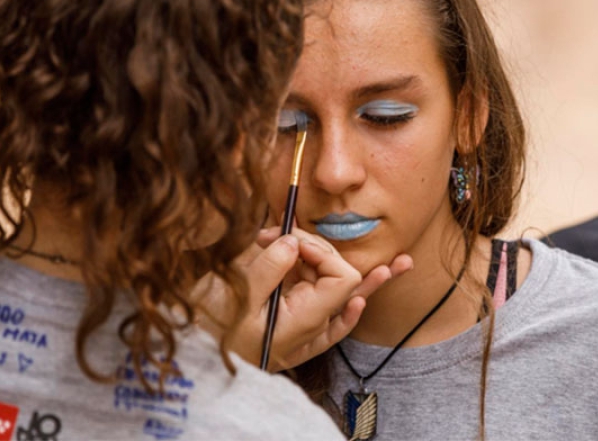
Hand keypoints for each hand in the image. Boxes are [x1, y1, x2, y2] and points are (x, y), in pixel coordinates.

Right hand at [193, 227, 411, 371]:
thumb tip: (292, 241)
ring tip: (397, 266)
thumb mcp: (236, 297)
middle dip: (317, 250)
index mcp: (303, 320)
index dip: (322, 251)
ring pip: (343, 299)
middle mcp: (312, 329)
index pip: (341, 279)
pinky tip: (365, 300)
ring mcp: (308, 335)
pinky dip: (348, 304)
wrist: (200, 363)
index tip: (291, 241)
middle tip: (275, 234)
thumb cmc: (213, 333)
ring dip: (349, 275)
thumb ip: (270, 268)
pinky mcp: (299, 336)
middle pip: (340, 281)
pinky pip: (333, 322)